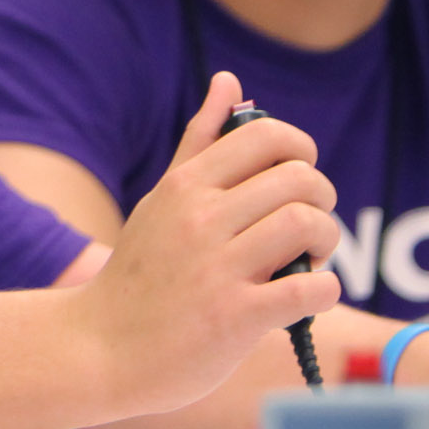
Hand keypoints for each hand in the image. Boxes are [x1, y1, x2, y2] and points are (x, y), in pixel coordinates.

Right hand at [75, 72, 342, 412]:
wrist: (101, 349)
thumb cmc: (140, 275)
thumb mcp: (161, 200)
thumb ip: (199, 142)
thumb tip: (228, 80)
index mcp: (186, 185)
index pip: (268, 137)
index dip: (301, 152)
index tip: (296, 180)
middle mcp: (201, 219)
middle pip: (300, 179)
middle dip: (322, 199)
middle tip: (308, 225)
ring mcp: (217, 268)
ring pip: (308, 225)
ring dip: (326, 242)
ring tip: (311, 259)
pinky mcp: (234, 318)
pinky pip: (309, 289)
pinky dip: (324, 291)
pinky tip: (307, 297)